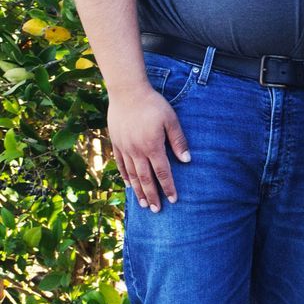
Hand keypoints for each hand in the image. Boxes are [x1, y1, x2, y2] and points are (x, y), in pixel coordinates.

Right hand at [108, 83, 189, 212]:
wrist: (127, 93)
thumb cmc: (153, 105)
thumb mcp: (171, 120)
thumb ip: (178, 141)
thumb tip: (187, 160)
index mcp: (152, 147)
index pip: (162, 172)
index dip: (168, 187)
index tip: (173, 200)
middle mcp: (137, 151)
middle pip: (146, 179)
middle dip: (152, 195)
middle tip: (157, 210)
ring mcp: (124, 148)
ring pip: (132, 175)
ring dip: (138, 190)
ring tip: (143, 204)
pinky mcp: (116, 144)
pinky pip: (120, 164)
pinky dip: (125, 176)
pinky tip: (129, 185)